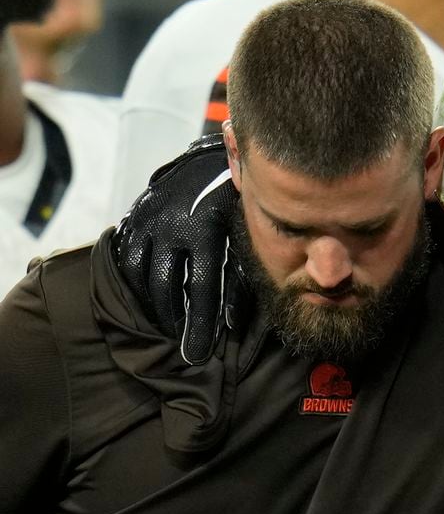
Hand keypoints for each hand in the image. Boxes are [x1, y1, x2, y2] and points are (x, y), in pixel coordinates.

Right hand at [112, 134, 241, 363]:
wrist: (211, 160)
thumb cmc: (237, 206)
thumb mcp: (246, 238)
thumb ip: (240, 277)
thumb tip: (231, 323)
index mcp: (206, 230)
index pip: (200, 288)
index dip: (198, 324)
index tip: (196, 354)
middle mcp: (172, 224)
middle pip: (165, 285)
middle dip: (172, 320)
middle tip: (180, 342)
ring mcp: (148, 219)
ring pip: (141, 274)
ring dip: (152, 305)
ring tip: (167, 325)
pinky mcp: (135, 216)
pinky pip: (128, 259)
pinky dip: (137, 284)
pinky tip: (149, 300)